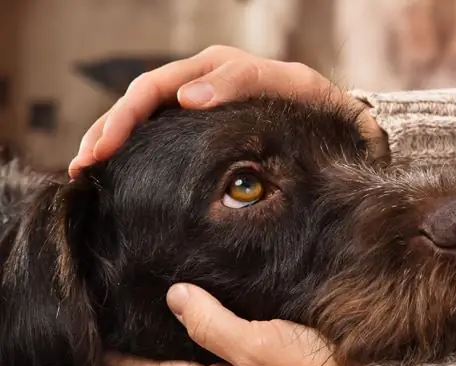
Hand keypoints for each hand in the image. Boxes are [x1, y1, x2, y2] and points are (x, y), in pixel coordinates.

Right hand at [69, 45, 382, 177]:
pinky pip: (161, 133)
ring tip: (86, 170)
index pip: (157, 87)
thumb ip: (244, 83)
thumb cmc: (316, 107)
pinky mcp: (203, 128)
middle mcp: (201, 82)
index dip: (127, 116)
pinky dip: (134, 149)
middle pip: (140, 100)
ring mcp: (200, 104)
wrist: (335, 122)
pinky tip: (117, 170)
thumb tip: (188, 97)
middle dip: (108, 130)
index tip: (105, 149)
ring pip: (144, 116)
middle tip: (84, 165)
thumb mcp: (292, 87)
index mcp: (217, 69)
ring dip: (111, 139)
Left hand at [104, 283, 352, 365]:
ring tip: (160, 301)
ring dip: (183, 326)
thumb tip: (175, 296)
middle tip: (125, 312)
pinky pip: (231, 333)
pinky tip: (215, 298)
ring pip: (205, 345)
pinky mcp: (271, 350)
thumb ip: (214, 326)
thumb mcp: (261, 350)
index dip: (129, 356)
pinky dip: (215, 318)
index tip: (102, 337)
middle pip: (179, 359)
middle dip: (151, 340)